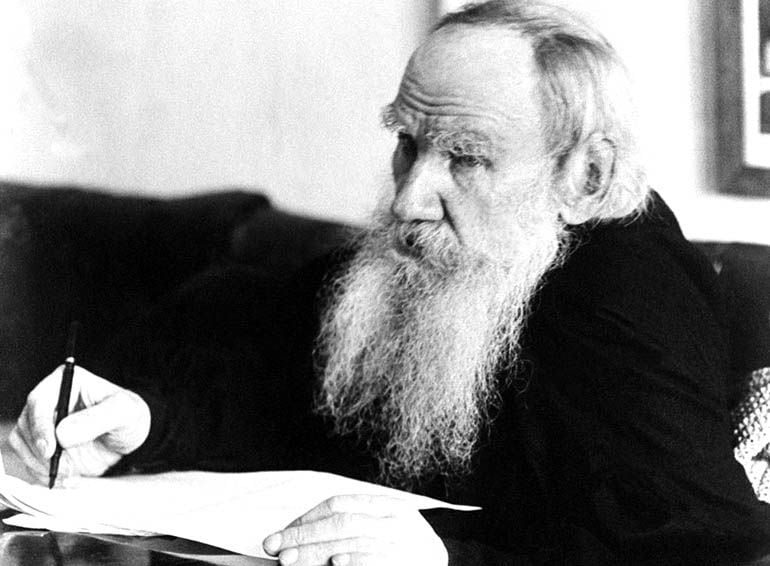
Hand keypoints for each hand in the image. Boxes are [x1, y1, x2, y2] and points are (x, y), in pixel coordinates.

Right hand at [7, 366, 150, 484]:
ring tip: (72, 475)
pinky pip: (30, 462)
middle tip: (65, 468)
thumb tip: (61, 434)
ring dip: (41, 466)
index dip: (39, 426)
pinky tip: (69, 479)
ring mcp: (43, 424)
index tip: (49, 450)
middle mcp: (50, 401)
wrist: (129, 438)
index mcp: (67, 382)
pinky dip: (44, 475)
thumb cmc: (129, 417)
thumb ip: (96, 419)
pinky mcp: (43, 446)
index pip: (39, 401)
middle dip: (41, 452)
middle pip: (25, 425)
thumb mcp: (124, 412)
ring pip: (23, 445)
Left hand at [262, 494, 447, 565]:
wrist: (443, 562)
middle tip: (275, 549)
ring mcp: (404, 541)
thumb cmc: (404, 548)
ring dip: (318, 551)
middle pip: (341, 522)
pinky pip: (378, 558)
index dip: (306, 519)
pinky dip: (356, 560)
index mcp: (387, 504)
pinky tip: (336, 564)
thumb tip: (294, 541)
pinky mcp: (408, 562)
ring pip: (353, 540)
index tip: (280, 535)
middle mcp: (395, 518)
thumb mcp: (383, 528)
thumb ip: (348, 529)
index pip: (338, 504)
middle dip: (304, 536)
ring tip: (291, 560)